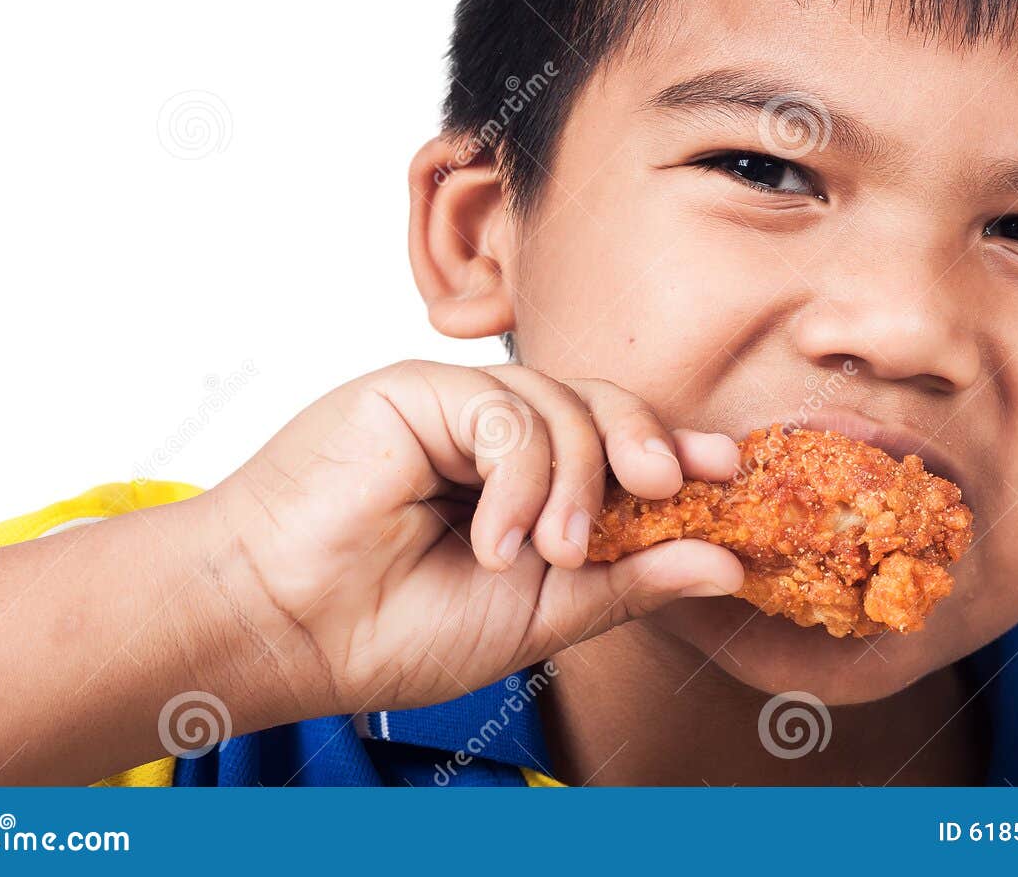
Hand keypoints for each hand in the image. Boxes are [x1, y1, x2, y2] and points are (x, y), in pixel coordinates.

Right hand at [203, 361, 744, 721]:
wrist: (289, 629)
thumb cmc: (394, 627)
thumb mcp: (541, 615)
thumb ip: (629, 581)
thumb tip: (725, 563)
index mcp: (525, 485)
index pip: (617, 449)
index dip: (676, 453)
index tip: (728, 472)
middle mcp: (495, 437)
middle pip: (601, 407)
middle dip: (648, 442)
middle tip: (669, 487)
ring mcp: (455, 407)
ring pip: (561, 405)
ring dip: (573, 484)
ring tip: (548, 553)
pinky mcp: (416, 389)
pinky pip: (505, 411)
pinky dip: (516, 477)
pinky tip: (488, 538)